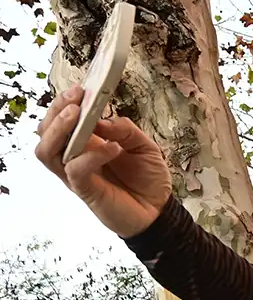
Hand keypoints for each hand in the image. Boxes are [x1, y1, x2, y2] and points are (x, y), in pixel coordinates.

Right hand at [33, 85, 171, 237]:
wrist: (159, 210)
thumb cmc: (148, 178)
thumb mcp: (144, 146)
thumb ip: (125, 130)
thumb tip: (101, 120)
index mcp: (86, 142)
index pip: (61, 119)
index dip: (64, 102)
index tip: (79, 89)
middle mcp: (75, 156)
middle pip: (45, 131)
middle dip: (56, 111)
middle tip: (75, 98)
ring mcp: (77, 174)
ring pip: (47, 151)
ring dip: (59, 130)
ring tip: (78, 115)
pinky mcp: (85, 190)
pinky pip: (75, 170)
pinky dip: (91, 155)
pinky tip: (113, 148)